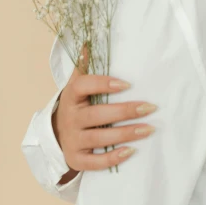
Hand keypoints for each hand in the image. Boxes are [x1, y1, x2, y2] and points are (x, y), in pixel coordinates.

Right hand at [53, 42, 156, 171]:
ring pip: (100, 138)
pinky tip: (132, 151)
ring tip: (149, 129)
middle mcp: (70, 118)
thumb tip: (88, 42)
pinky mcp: (77, 159)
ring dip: (126, 134)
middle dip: (125, 111)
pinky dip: (113, 158)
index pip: (83, 86)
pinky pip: (95, 162)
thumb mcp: (75, 85)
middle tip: (150, 107)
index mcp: (70, 97)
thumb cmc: (75, 106)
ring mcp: (72, 140)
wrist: (55, 135)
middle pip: (97, 115)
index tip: (127, 84)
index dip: (103, 84)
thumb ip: (83, 66)